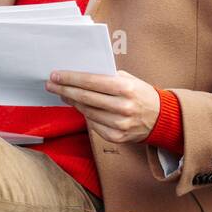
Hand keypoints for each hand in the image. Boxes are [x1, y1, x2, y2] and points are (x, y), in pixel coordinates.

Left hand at [45, 69, 160, 143]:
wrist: (160, 118)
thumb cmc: (140, 93)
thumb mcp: (128, 79)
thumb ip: (106, 76)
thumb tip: (77, 74)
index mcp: (125, 88)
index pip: (91, 82)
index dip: (70, 78)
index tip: (55, 75)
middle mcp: (123, 107)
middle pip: (85, 98)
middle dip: (64, 89)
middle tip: (50, 84)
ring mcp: (120, 124)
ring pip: (87, 112)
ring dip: (71, 102)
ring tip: (62, 93)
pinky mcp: (116, 137)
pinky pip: (93, 124)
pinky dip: (84, 114)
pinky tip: (78, 106)